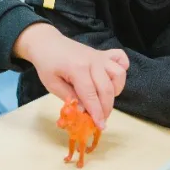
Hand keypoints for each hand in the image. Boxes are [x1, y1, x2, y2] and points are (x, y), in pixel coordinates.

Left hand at [13, 22, 127, 128]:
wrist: (47, 43)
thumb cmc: (47, 64)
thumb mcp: (52, 84)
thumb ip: (70, 97)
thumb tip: (85, 112)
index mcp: (77, 68)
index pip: (91, 95)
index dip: (96, 113)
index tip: (100, 126)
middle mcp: (92, 61)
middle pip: (107, 88)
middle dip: (106, 108)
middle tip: (100, 118)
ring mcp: (99, 56)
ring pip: (118, 74)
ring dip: (115, 90)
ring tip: (104, 98)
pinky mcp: (103, 53)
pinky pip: (121, 59)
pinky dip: (122, 69)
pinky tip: (113, 79)